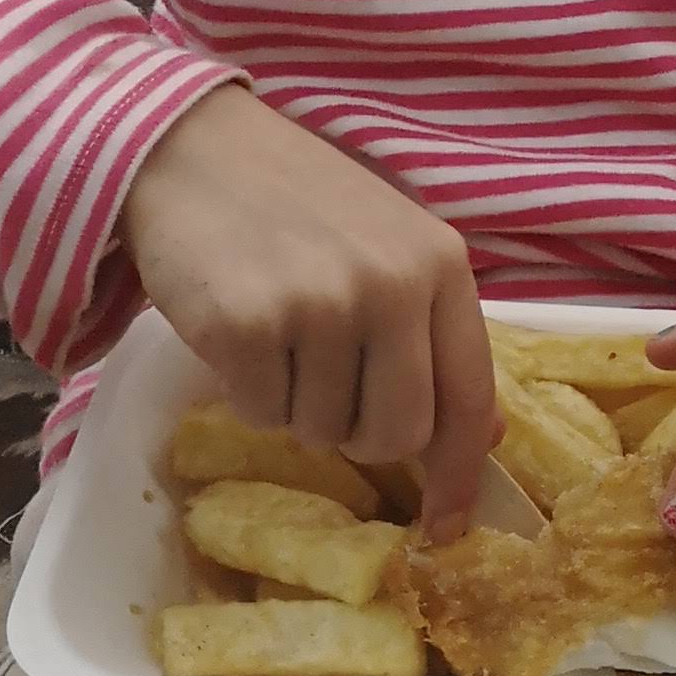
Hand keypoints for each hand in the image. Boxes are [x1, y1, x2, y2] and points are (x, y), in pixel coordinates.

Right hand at [118, 85, 497, 533]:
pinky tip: (239, 326)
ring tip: (277, 330)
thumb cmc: (299, 201)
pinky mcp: (247, 325)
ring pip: (320, 430)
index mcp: (440, 265)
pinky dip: (245, 388)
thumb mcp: (391, 247)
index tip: (446, 526)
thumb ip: (435, 331)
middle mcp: (391, 286)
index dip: (458, 474)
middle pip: (395, 435)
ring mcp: (321, 305)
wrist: (192, 148)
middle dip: (358, 436)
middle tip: (324, 385)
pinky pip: (259, 411)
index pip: (468, 398)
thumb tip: (483, 434)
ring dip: (293, 402)